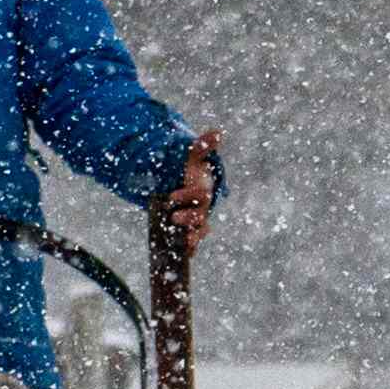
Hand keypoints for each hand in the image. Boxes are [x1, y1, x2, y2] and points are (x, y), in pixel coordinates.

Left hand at [156, 129, 220, 244]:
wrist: (191, 186)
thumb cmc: (193, 172)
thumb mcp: (194, 158)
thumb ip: (203, 146)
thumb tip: (218, 132)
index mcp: (204, 192)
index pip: (199, 196)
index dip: (186, 197)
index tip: (171, 196)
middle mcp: (204, 209)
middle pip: (200, 218)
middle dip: (188, 219)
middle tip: (173, 218)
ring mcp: (199, 221)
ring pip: (199, 232)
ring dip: (192, 239)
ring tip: (183, 244)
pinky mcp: (192, 231)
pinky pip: (194, 242)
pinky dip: (191, 250)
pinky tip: (185, 256)